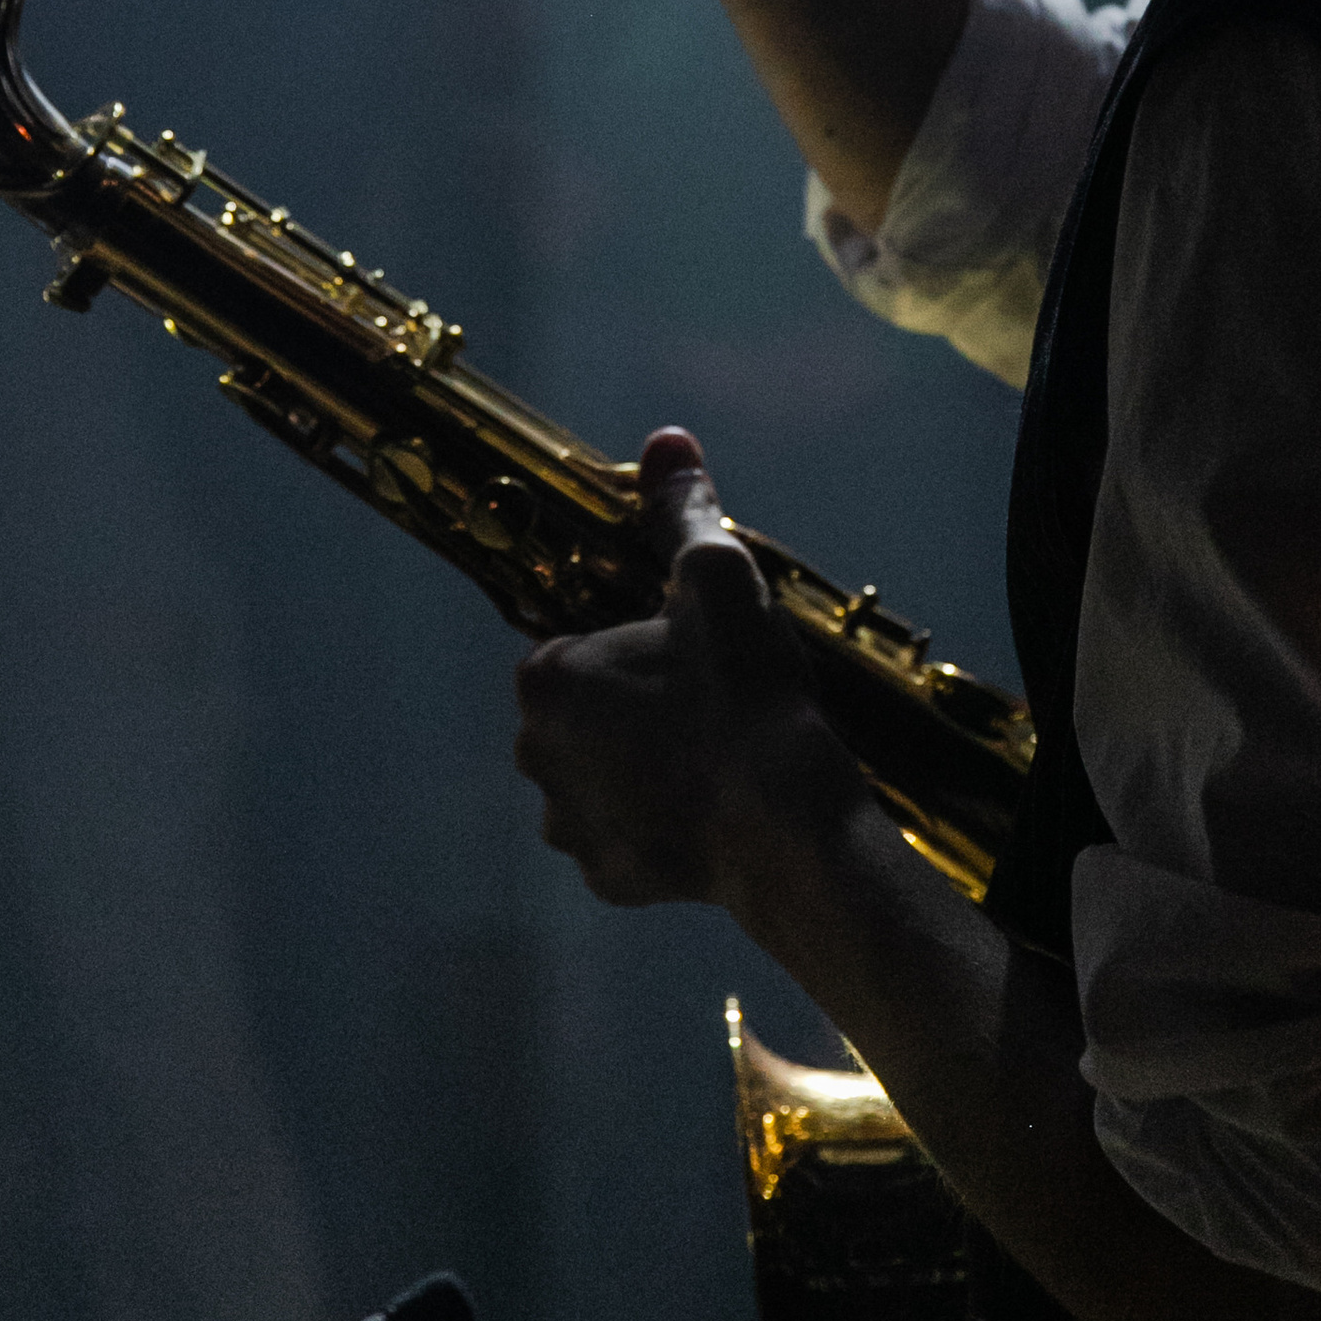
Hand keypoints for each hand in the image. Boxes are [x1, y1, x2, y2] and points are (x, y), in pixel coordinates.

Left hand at [512, 430, 864, 907]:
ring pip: (601, 777)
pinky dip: (662, 826)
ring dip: (643, 769)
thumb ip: (683, 510)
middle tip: (710, 706)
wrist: (786, 825)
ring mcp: (570, 824)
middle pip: (584, 714)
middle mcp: (534, 753)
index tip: (693, 657)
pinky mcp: (609, 878)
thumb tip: (667, 442)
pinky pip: (628, 839)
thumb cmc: (746, 692)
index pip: (581, 649)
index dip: (640, 646)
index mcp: (547, 678)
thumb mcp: (721, 578)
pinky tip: (713, 810)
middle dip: (633, 709)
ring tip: (717, 758)